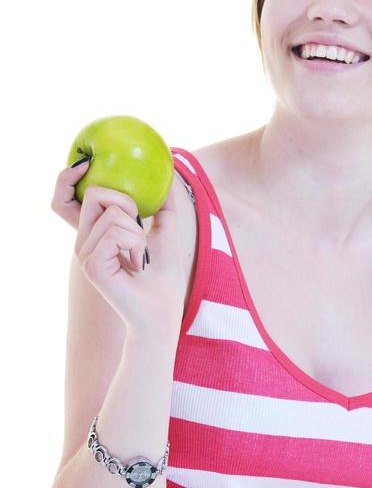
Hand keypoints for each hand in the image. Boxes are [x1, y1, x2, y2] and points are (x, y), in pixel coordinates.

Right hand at [51, 158, 185, 335]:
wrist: (163, 312)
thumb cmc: (164, 277)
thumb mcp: (166, 232)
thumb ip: (164, 206)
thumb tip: (170, 176)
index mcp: (96, 234)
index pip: (93, 192)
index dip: (109, 186)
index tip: (135, 207)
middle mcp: (85, 242)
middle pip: (96, 194)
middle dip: (128, 205)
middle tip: (140, 233)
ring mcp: (86, 254)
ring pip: (112, 214)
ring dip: (138, 233)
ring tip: (139, 256)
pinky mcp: (92, 265)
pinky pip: (115, 232)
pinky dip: (135, 243)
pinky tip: (136, 263)